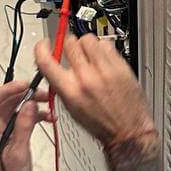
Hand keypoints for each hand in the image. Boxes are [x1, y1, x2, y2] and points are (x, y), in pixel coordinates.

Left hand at [0, 80, 49, 170]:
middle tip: (42, 94)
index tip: (25, 86)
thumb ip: (23, 128)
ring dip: (32, 104)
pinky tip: (47, 118)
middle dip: (25, 94)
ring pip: (16, 109)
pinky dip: (35, 115)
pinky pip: (23, 119)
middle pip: (7, 101)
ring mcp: (5, 132)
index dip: (8, 89)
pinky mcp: (14, 137)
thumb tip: (28, 106)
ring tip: (47, 104)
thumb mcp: (18, 154)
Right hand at [34, 34, 155, 149]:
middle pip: (69, 43)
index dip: (41, 48)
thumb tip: (54, 65)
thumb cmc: (101, 124)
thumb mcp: (71, 108)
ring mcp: (104, 70)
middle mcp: (86, 78)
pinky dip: (103, 49)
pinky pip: (106, 44)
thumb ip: (61, 85)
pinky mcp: (120, 66)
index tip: (45, 44)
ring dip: (86, 45)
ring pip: (88, 39)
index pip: (45, 61)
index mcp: (70, 91)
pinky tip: (104, 60)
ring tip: (91, 56)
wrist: (128, 131)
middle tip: (74, 52)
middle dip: (69, 46)